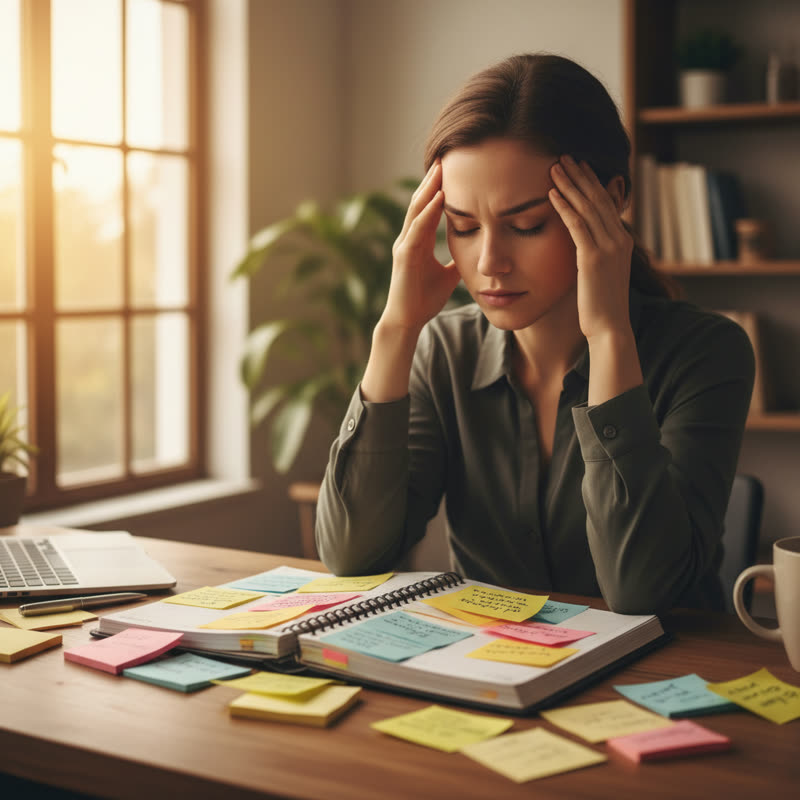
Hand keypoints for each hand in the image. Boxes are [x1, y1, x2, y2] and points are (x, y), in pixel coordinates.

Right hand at [382, 161, 461, 333]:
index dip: (438, 187)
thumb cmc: (424, 299)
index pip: (429, 207)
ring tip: (440, 168)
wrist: (408, 321)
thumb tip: (477, 251)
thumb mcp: (449, 275)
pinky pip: (417, 229)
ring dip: (429, 189)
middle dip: (432, 179)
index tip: (452, 168)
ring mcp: (404, 246)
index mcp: (418, 241)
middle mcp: (408, 238)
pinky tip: (438, 198)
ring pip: (417, 210)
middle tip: (444, 156)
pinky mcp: (404, 257)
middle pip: (420, 202)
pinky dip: (427, 213)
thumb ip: (458, 260)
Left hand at [548, 155, 633, 341]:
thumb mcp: (599, 274)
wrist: (610, 329)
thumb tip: (582, 245)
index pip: (606, 204)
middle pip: (598, 199)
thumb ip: (593, 254)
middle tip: (563, 157)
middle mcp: (618, 240)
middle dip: (580, 176)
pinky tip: (551, 193)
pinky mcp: (593, 258)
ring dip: (569, 185)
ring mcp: (608, 248)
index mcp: (622, 242)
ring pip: (587, 207)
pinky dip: (564, 206)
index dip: (591, 183)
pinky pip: (577, 225)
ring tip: (554, 167)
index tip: (577, 167)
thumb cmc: (600, 307)